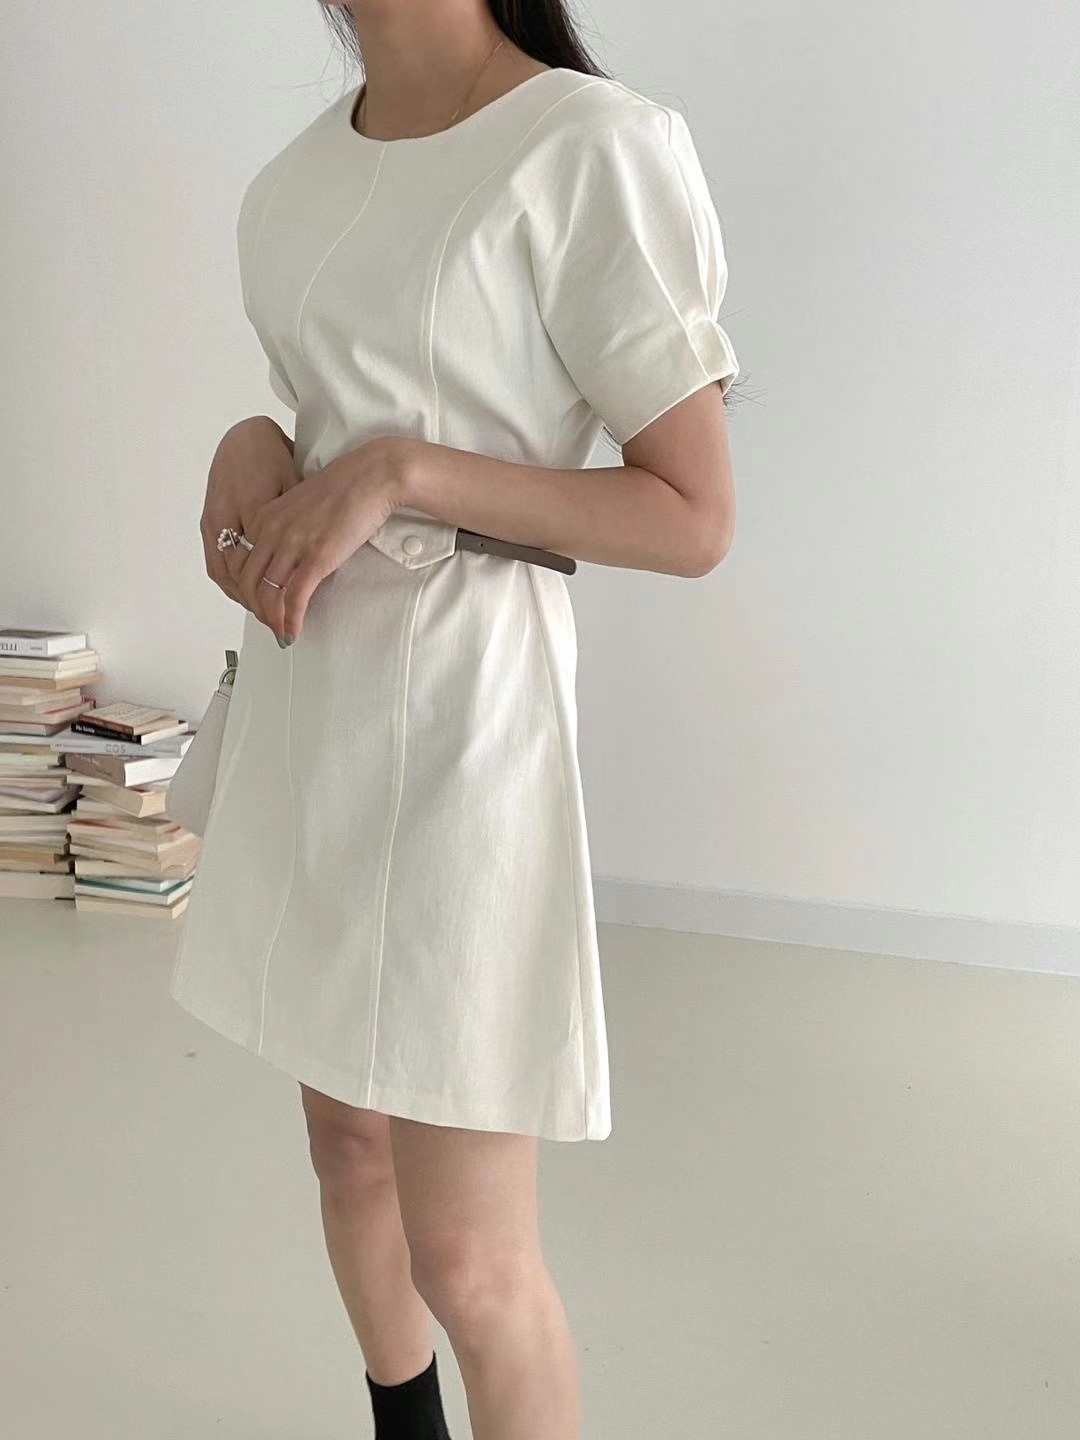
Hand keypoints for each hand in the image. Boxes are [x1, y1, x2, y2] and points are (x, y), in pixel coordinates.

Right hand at [200, 417, 296, 606]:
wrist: (244, 437)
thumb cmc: (268, 459)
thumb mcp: (290, 489)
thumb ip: (296, 524)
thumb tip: (312, 558)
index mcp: (248, 513)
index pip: (259, 569)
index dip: (274, 596)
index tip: (289, 613)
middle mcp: (225, 521)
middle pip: (240, 578)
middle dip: (259, 604)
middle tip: (278, 622)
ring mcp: (214, 522)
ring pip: (226, 574)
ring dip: (245, 596)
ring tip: (265, 612)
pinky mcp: (211, 522)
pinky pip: (219, 562)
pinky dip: (234, 581)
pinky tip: (249, 591)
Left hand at [224, 436, 409, 643]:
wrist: (371, 476)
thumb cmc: (347, 487)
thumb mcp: (304, 504)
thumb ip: (292, 527)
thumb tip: (294, 552)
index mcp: (266, 516)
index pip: (242, 562)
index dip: (247, 589)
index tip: (258, 602)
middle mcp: (272, 531)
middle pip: (249, 583)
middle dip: (256, 609)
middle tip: (269, 623)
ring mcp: (292, 545)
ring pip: (268, 595)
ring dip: (273, 620)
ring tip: (281, 633)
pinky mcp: (315, 558)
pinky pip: (295, 598)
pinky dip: (291, 620)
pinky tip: (294, 630)